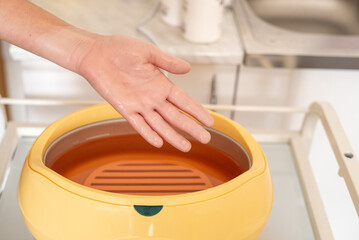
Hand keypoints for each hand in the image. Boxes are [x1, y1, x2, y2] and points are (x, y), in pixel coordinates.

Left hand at [76, 34, 213, 151]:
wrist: (96, 54)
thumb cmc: (120, 49)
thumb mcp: (148, 52)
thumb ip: (167, 62)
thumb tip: (187, 68)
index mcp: (161, 84)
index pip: (184, 101)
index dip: (197, 111)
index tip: (210, 121)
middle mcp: (153, 97)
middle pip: (176, 116)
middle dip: (191, 128)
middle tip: (205, 139)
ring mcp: (140, 105)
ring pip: (160, 125)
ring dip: (173, 136)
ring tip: (186, 147)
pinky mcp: (125, 109)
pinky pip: (138, 124)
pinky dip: (148, 134)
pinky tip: (159, 142)